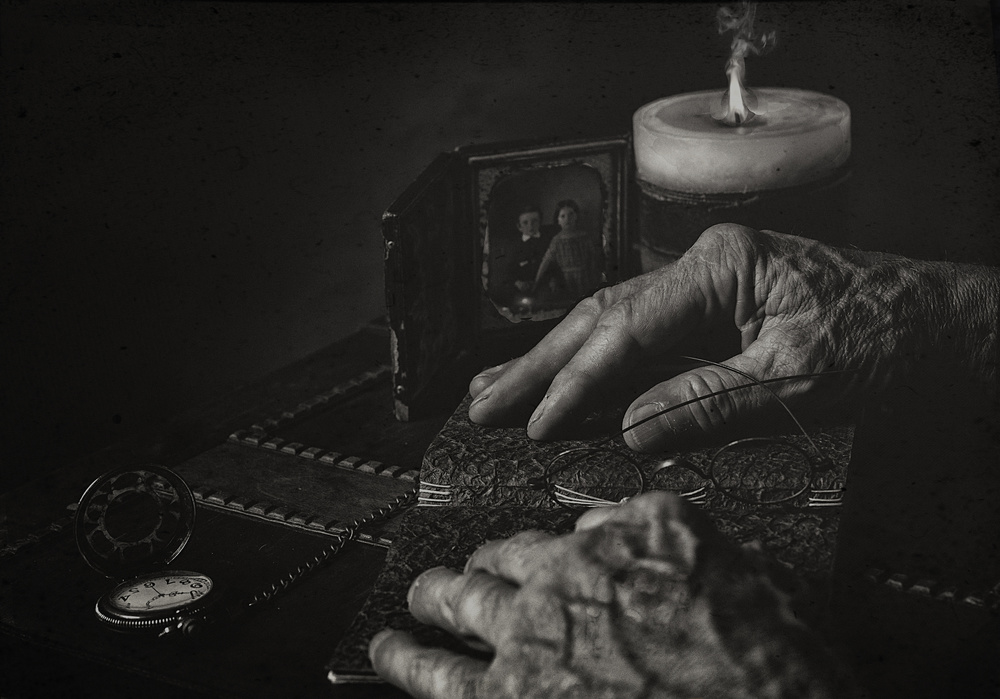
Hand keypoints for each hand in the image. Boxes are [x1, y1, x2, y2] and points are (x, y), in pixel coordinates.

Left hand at [368, 492, 849, 697]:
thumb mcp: (744, 573)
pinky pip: (438, 675)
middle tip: (463, 575)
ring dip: (432, 596)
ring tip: (415, 601)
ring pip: (458, 599)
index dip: (539, 548)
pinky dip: (405, 659)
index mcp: (630, 535)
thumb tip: (609, 528)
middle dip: (478, 564)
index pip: (566, 530)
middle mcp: (573, 572)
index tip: (532, 557)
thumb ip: (667, 542)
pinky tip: (387, 652)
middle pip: (501, 557)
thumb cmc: (773, 665)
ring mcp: (535, 635)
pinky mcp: (510, 696)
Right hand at [468, 224, 997, 451]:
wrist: (942, 324)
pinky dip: (597, 363)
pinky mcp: (713, 309)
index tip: (535, 425)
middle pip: (600, 317)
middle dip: (538, 365)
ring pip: (610, 323)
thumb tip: (627, 430)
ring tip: (495, 385)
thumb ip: (705, 404)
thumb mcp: (795, 378)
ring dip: (552, 359)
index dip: (575, 382)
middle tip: (483, 400)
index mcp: (721, 266)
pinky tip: (561, 376)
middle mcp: (704, 266)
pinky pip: (640, 337)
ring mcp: (705, 284)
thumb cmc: (886, 339)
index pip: (625, 329)